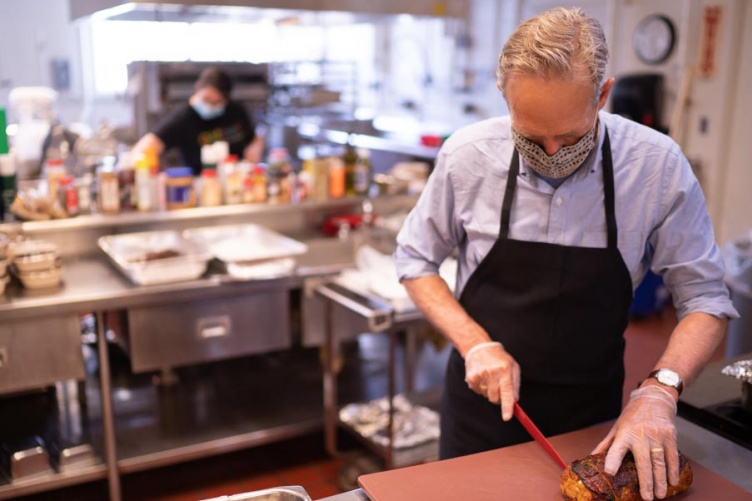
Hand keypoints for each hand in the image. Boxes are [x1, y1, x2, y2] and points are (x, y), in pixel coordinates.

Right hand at [464, 342, 520, 420]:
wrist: (479, 348)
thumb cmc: (500, 359)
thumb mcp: (513, 367)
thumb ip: (515, 384)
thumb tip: (515, 401)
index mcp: (504, 370)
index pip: (507, 392)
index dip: (507, 407)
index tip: (507, 417)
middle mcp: (491, 373)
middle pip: (496, 399)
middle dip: (499, 398)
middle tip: (500, 387)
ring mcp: (480, 376)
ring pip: (487, 397)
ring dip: (490, 392)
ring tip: (490, 379)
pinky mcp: (471, 379)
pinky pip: (479, 393)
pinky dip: (482, 389)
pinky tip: (483, 378)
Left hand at [592, 385, 679, 499]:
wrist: (653, 398)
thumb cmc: (632, 416)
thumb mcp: (617, 428)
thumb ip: (606, 445)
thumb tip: (591, 458)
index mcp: (624, 433)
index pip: (616, 448)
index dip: (612, 460)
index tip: (610, 472)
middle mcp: (640, 435)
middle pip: (643, 462)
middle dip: (646, 481)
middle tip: (646, 497)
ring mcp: (657, 435)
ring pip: (660, 462)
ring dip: (660, 481)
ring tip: (659, 495)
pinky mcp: (670, 435)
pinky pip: (672, 456)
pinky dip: (673, 470)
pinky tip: (672, 482)